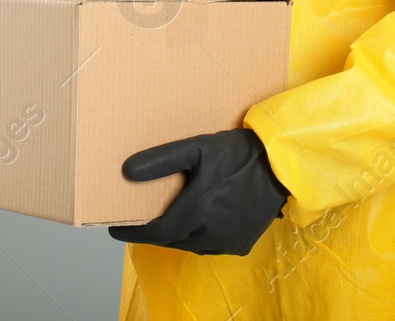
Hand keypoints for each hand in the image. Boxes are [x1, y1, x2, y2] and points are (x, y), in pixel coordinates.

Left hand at [107, 128, 287, 255]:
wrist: (279, 166)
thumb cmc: (236, 154)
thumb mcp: (195, 148)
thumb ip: (161, 161)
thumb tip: (127, 171)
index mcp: (196, 211)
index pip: (156, 233)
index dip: (133, 234)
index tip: (115, 230)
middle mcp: (210, 232)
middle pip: (172, 240)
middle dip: (155, 232)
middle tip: (143, 220)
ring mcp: (227, 241)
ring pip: (191, 245)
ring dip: (177, 235)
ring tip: (168, 219)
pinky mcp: (241, 244)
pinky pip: (211, 246)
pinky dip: (198, 237)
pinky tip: (198, 221)